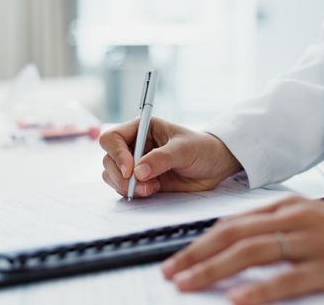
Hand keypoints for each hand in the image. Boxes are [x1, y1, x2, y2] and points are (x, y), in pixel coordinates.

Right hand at [99, 117, 241, 197]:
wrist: (214, 167)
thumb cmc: (201, 149)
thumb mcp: (184, 150)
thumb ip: (161, 159)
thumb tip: (138, 172)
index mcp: (140, 129)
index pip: (112, 138)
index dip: (117, 154)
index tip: (131, 170)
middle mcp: (133, 146)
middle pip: (108, 160)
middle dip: (122, 176)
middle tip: (141, 185)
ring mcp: (135, 165)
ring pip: (112, 176)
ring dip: (126, 187)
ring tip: (151, 189)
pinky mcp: (140, 182)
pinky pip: (123, 189)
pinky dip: (133, 194)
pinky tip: (152, 191)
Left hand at [161, 196, 323, 303]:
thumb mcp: (307, 220)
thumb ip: (272, 227)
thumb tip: (233, 242)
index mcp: (285, 207)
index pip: (231, 223)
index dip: (200, 241)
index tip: (178, 258)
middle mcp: (293, 219)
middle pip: (234, 235)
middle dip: (196, 254)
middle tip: (171, 272)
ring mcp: (312, 242)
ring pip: (253, 252)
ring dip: (215, 269)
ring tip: (189, 283)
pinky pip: (289, 278)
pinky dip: (261, 289)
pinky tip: (238, 299)